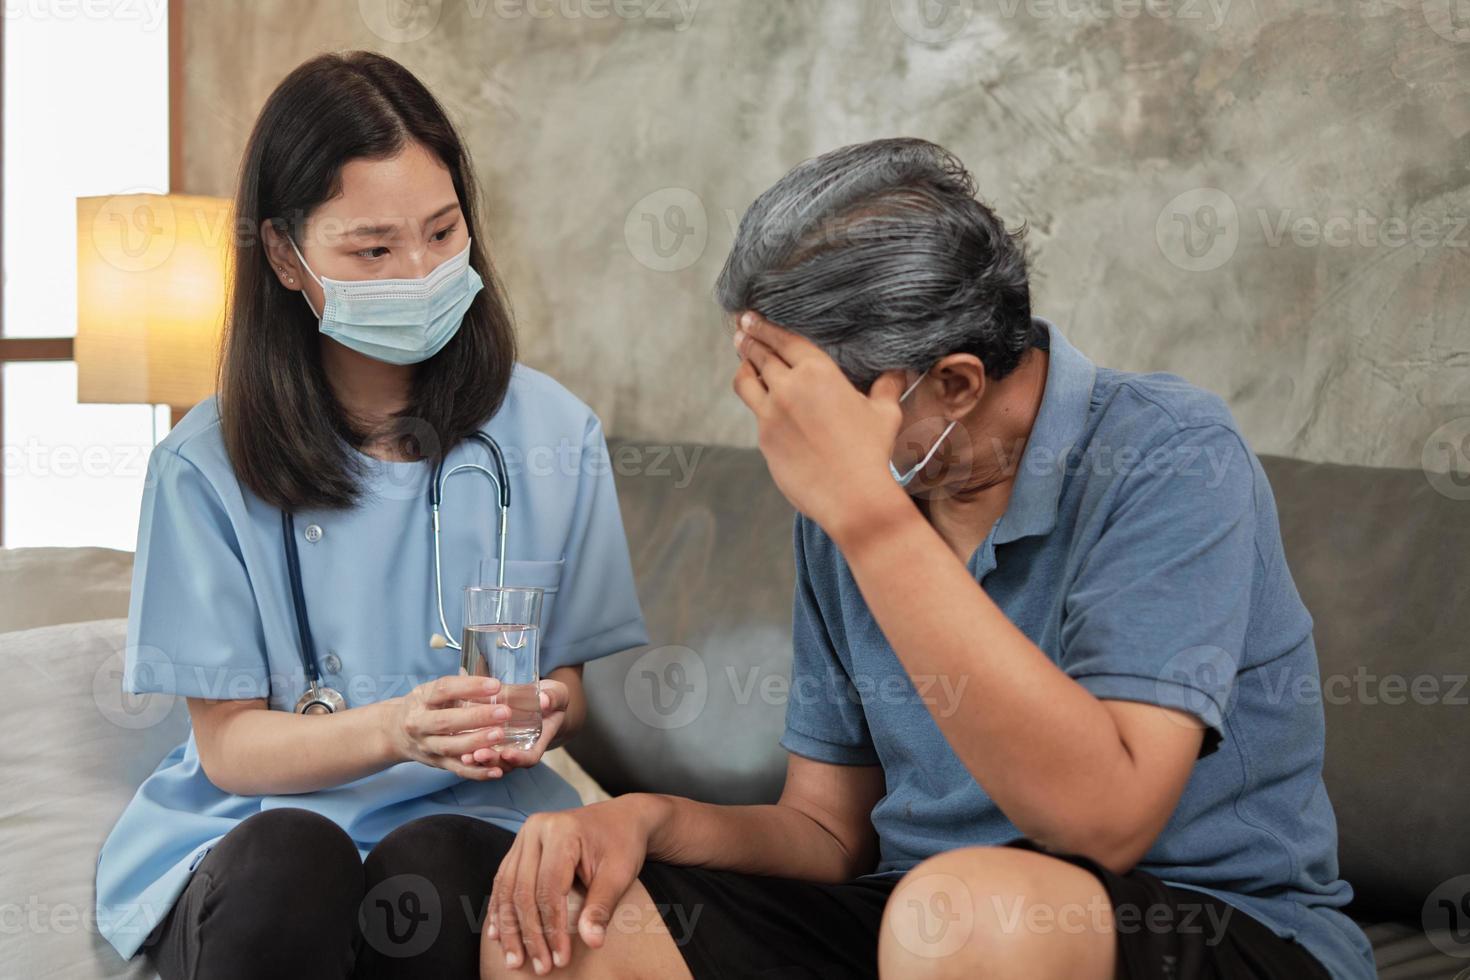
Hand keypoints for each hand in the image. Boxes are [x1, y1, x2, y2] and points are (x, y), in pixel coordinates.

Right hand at [385, 675, 511, 779]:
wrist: (394, 733)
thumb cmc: (424, 706)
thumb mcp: (433, 691)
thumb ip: (460, 688)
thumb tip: (495, 685)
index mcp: (421, 699)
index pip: (444, 689)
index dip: (469, 686)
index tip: (495, 686)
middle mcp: (420, 723)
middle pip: (446, 722)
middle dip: (476, 717)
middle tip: (504, 712)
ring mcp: (427, 746)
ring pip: (451, 747)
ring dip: (477, 742)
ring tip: (500, 735)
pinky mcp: (437, 764)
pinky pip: (457, 769)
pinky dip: (478, 772)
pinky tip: (496, 770)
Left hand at [460, 678, 571, 771]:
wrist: (541, 700)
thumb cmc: (551, 698)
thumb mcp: (557, 695)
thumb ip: (553, 698)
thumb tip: (544, 700)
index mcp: (538, 740)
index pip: (530, 757)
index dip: (519, 758)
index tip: (507, 753)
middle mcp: (520, 748)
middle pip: (506, 764)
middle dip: (492, 761)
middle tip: (477, 755)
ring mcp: (505, 747)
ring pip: (491, 762)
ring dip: (477, 761)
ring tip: (465, 756)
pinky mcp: (491, 740)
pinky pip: (481, 751)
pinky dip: (470, 752)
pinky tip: (457, 747)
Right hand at [484, 795, 663, 974]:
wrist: (622, 818)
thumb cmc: (623, 844)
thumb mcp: (620, 873)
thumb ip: (602, 906)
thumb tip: (592, 942)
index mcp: (562, 831)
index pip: (550, 889)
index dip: (552, 928)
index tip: (560, 958)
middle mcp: (536, 829)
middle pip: (524, 890)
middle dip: (530, 934)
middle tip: (540, 967)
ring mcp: (524, 836)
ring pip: (507, 888)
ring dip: (509, 928)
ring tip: (514, 960)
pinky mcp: (520, 846)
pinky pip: (503, 880)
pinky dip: (500, 910)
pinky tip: (498, 935)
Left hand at [732, 311, 911, 538]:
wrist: (851, 496)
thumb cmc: (872, 452)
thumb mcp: (885, 413)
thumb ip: (886, 386)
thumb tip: (897, 370)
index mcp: (818, 373)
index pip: (784, 340)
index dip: (765, 327)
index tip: (751, 316)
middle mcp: (788, 388)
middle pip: (760, 356)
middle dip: (749, 339)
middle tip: (741, 328)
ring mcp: (771, 415)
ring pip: (746, 382)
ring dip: (744, 367)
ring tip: (743, 361)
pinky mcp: (764, 440)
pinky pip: (756, 415)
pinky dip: (758, 404)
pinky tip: (762, 403)